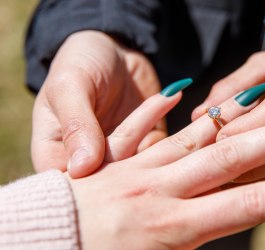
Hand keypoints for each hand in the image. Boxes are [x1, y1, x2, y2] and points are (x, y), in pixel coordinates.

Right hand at [32, 30, 163, 177]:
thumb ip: (75, 125)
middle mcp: (92, 165)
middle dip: (135, 155)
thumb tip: (82, 169)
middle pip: (116, 184)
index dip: (96, 186)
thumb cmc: (80, 63)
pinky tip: (173, 96)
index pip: (76, 190)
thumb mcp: (69, 86)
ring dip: (162, 141)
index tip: (115, 156)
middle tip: (147, 118)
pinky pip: (167, 151)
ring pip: (146, 171)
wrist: (112, 48)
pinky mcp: (149, 144)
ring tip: (167, 97)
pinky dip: (175, 130)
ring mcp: (124, 156)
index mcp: (57, 157)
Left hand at [67, 87, 264, 248]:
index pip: (250, 204)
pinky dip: (156, 110)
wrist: (38, 243)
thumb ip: (191, 245)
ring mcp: (136, 168)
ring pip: (194, 138)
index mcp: (172, 228)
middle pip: (233, 158)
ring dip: (234, 120)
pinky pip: (138, 129)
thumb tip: (228, 224)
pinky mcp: (113, 159)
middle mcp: (160, 190)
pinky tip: (178, 92)